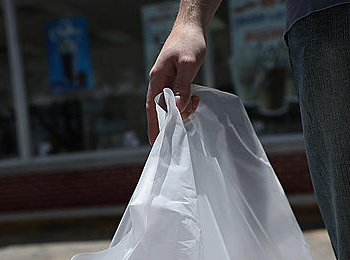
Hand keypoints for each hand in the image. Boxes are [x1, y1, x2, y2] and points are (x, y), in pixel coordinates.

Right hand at [146, 22, 205, 143]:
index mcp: (157, 78)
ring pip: (172, 106)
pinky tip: (196, 100)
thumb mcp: (188, 64)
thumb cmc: (188, 42)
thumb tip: (179, 107)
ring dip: (184, 110)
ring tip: (196, 101)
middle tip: (193, 108)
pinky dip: (187, 104)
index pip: (152, 106)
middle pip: (163, 110)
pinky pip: (179, 100)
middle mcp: (159, 83)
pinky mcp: (176, 84)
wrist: (191, 28)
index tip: (154, 142)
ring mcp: (167, 84)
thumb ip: (183, 86)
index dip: (153, 125)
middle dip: (177, 116)